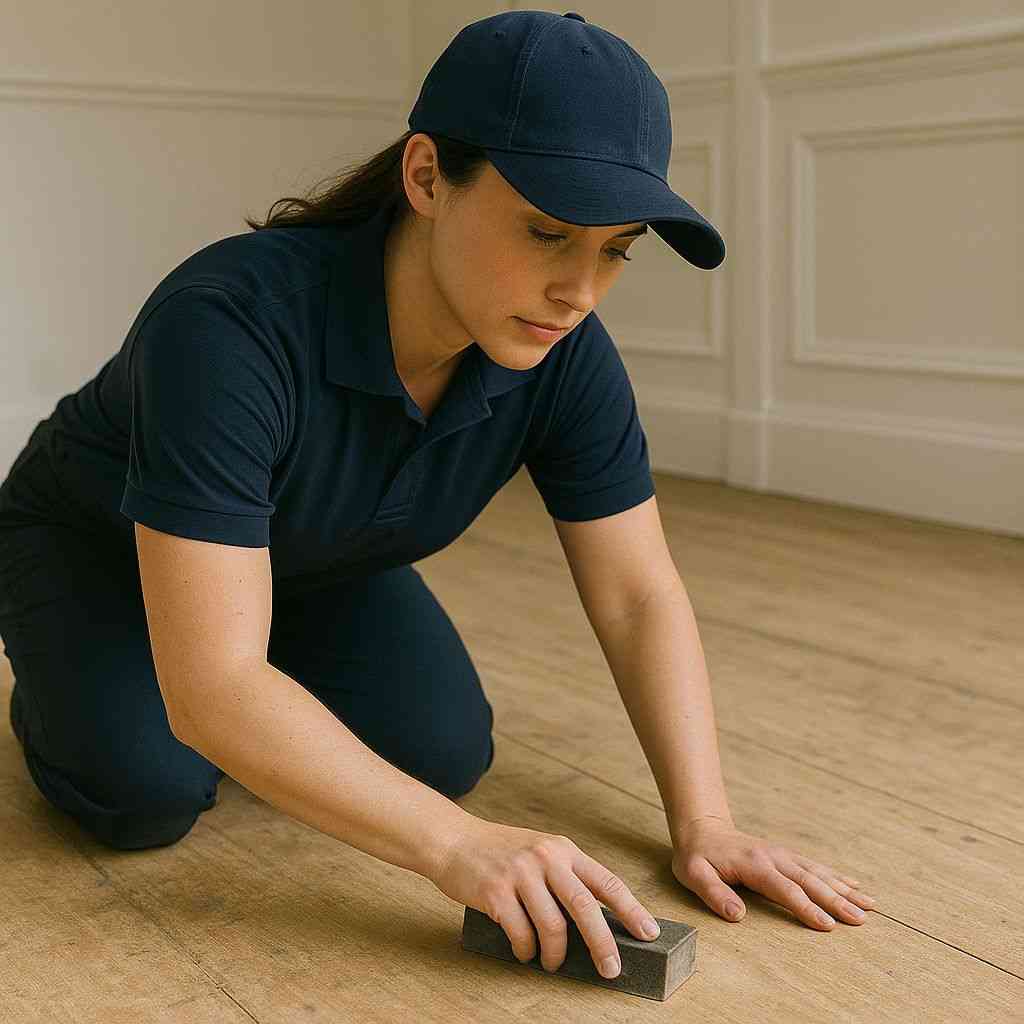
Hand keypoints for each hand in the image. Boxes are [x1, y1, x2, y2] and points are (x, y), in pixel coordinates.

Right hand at [430, 816, 660, 977]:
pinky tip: (525, 953)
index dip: (631, 909)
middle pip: (585, 907)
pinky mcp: (496, 892)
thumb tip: (596, 922)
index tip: (649, 933)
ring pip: (553, 926)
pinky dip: (526, 951)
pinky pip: (521, 933)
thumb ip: (564, 876)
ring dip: (556, 955)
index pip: (606, 881)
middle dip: (603, 944)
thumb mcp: (539, 852)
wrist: (454, 840)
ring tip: (552, 963)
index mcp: (563, 850)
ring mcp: (520, 874)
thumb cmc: (501, 852)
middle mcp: (545, 858)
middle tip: (611, 969)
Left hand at [670, 816, 876, 928]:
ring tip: (869, 905)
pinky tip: (854, 885)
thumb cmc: (697, 856)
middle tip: (861, 919)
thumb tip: (736, 915)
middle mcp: (773, 857)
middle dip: (836, 900)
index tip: (827, 926)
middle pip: (809, 881)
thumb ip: (714, 893)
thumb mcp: (693, 874)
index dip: (806, 908)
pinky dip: (836, 876)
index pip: (784, 889)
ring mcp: (781, 854)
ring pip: (817, 872)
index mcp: (753, 864)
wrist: (702, 827)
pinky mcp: (785, 855)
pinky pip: (814, 866)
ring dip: (843, 889)